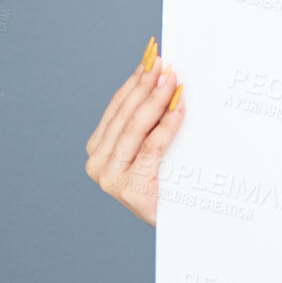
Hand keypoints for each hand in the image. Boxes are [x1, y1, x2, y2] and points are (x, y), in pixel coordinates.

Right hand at [84, 36, 183, 226]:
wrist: (183, 225)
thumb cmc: (170, 183)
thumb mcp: (155, 148)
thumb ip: (151, 121)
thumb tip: (163, 77)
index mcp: (99, 151)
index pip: (118, 108)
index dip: (134, 81)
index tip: (151, 57)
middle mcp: (98, 165)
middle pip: (125, 115)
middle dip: (145, 86)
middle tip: (163, 62)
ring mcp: (111, 179)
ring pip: (135, 129)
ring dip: (155, 100)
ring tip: (171, 79)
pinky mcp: (130, 189)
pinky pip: (151, 148)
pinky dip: (166, 125)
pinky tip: (178, 107)